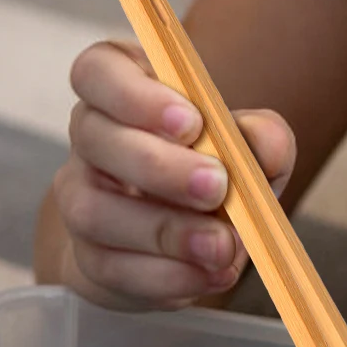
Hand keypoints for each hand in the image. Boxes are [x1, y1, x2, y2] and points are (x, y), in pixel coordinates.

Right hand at [49, 39, 295, 309]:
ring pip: (94, 210)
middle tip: (218, 187)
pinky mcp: (88, 258)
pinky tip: (211, 274)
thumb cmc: (216, 172)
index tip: (191, 123)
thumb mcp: (249, 149)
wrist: (188, 241)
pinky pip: (112, 268)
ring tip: (222, 244)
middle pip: (94, 138)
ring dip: (164, 230)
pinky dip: (169, 275)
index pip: (98, 71)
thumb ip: (263, 139)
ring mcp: (81, 198)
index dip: (136, 95)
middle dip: (160, 166)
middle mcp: (91, 137)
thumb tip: (266, 148)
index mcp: (122, 90)